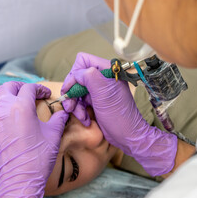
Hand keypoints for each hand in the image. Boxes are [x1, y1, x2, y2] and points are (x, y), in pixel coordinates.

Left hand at [0, 81, 68, 197]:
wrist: (19, 180)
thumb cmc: (38, 158)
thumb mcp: (54, 136)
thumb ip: (59, 119)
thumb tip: (64, 112)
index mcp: (22, 107)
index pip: (30, 88)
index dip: (39, 89)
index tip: (45, 94)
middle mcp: (3, 108)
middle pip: (9, 87)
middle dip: (20, 87)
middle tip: (27, 92)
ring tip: (5, 94)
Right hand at [62, 52, 176, 175]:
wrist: (127, 136)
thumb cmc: (119, 116)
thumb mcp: (103, 93)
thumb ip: (89, 77)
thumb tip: (76, 74)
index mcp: (107, 70)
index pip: (83, 61)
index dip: (74, 74)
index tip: (70, 89)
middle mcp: (102, 78)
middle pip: (77, 77)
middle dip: (72, 92)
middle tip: (69, 105)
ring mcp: (98, 90)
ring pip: (76, 90)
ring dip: (75, 104)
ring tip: (80, 115)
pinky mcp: (95, 101)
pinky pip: (80, 101)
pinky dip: (80, 110)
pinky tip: (85, 119)